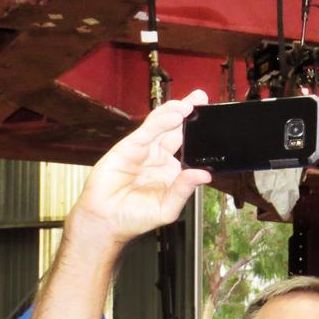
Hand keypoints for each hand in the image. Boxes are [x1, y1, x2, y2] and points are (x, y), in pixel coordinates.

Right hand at [70, 89, 212, 244]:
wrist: (106, 221)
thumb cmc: (135, 218)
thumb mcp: (167, 208)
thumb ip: (184, 189)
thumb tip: (204, 175)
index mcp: (171, 172)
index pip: (188, 148)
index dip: (198, 135)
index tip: (212, 123)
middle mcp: (158, 158)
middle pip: (176, 130)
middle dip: (188, 113)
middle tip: (202, 98)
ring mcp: (144, 151)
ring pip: (161, 126)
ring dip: (175, 112)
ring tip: (191, 103)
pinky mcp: (128, 148)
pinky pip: (147, 132)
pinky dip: (160, 122)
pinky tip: (174, 115)